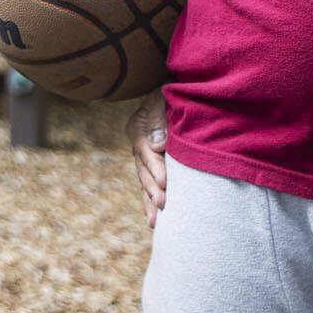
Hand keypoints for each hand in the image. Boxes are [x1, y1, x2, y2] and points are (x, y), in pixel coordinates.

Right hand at [127, 95, 168, 227]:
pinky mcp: (152, 165)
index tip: (165, 182)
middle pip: (144, 171)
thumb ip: (158, 119)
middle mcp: (138, 145)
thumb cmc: (171, 92)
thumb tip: (159, 144)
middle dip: (153, 189)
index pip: (146, 152)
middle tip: (163, 204)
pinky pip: (148, 186)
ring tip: (155, 220)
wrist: (175, 92)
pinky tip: (154, 219)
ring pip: (144, 182)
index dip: (156, 168)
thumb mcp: (162, 98)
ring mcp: (143, 157)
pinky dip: (150, 202)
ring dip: (150, 200)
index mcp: (138, 128)